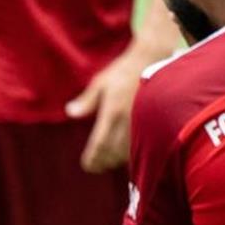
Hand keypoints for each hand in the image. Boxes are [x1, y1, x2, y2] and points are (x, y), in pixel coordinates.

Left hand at [66, 50, 150, 172]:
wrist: (154, 57)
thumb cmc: (124, 70)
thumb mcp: (101, 82)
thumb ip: (87, 100)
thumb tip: (71, 112)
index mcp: (112, 112)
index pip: (99, 144)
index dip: (92, 159)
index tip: (87, 165)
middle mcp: (127, 120)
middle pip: (113, 153)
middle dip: (103, 163)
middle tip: (96, 167)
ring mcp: (141, 122)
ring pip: (129, 153)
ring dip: (117, 161)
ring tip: (108, 162)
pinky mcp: (153, 121)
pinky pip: (143, 145)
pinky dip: (132, 154)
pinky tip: (126, 154)